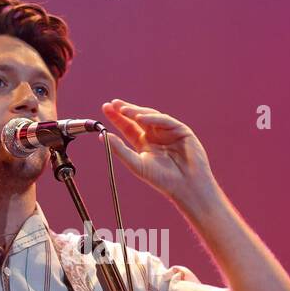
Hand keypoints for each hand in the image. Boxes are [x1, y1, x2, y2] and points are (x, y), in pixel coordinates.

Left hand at [99, 98, 216, 206]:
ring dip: (136, 111)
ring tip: (122, 109)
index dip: (117, 118)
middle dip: (125, 110)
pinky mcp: (181, 130)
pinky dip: (153, 118)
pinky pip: (165, 120)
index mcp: (144, 144)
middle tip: (112, 104)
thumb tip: (103, 136)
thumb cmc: (162, 179)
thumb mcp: (137, 164)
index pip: (128, 127)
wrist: (186, 186)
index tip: (106, 108)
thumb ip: (120, 150)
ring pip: (150, 116)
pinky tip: (140, 117)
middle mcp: (155, 135)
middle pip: (137, 118)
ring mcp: (168, 131)